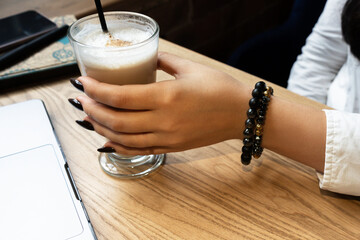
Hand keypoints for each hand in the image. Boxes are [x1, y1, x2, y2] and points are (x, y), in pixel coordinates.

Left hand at [75, 52, 250, 154]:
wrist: (241, 114)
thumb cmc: (219, 89)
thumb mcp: (190, 68)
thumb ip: (163, 61)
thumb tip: (145, 59)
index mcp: (167, 96)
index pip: (120, 96)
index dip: (96, 91)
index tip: (83, 83)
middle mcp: (164, 121)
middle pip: (116, 120)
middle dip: (93, 110)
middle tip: (81, 100)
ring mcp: (167, 138)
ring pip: (123, 139)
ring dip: (101, 128)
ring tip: (89, 117)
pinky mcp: (172, 147)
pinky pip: (139, 150)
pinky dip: (118, 147)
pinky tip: (107, 139)